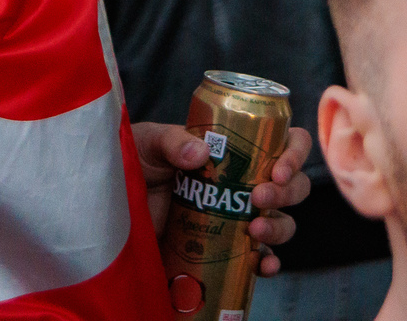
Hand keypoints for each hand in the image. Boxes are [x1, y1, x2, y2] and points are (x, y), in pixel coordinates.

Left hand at [132, 121, 312, 276]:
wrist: (112, 207)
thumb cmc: (134, 163)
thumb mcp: (149, 142)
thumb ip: (171, 141)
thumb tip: (200, 152)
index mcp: (235, 149)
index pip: (283, 142)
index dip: (294, 154)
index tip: (278, 170)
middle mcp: (244, 183)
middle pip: (292, 186)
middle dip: (287, 193)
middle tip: (259, 197)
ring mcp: (237, 217)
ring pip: (282, 222)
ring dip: (279, 228)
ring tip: (255, 231)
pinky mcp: (226, 249)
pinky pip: (259, 259)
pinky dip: (267, 264)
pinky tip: (261, 265)